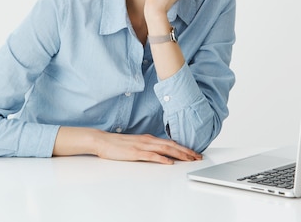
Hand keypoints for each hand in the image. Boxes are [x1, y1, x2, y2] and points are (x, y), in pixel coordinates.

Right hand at [53, 127, 201, 164]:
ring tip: (189, 159)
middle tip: (198, 157)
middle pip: (171, 145)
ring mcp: (142, 146)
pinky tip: (169, 162)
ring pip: (165, 149)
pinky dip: (162, 158)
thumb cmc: (117, 144)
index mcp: (148, 138)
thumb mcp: (136, 143)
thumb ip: (147, 147)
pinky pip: (151, 155)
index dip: (184, 148)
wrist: (102, 141)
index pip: (170, 142)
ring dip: (179, 154)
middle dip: (186, 151)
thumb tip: (159, 152)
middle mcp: (148, 140)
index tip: (194, 153)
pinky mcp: (135, 153)